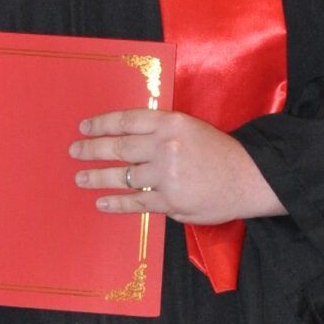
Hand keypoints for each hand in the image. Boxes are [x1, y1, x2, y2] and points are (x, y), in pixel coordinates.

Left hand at [71, 111, 285, 222]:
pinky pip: (136, 202)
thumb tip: (128, 136)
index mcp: (171, 123)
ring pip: (122, 177)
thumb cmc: (220, 152)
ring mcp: (167, 176)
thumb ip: (161, 130)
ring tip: (80, 178)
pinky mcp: (171, 202)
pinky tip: (102, 202)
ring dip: (97, 178)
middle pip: (118, 147)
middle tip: (74, 152)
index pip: (127, 120)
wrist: (249, 178)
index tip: (84, 127)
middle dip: (91, 150)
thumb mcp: (191, 127)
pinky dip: (116, 203)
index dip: (101, 124)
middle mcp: (165, 147)